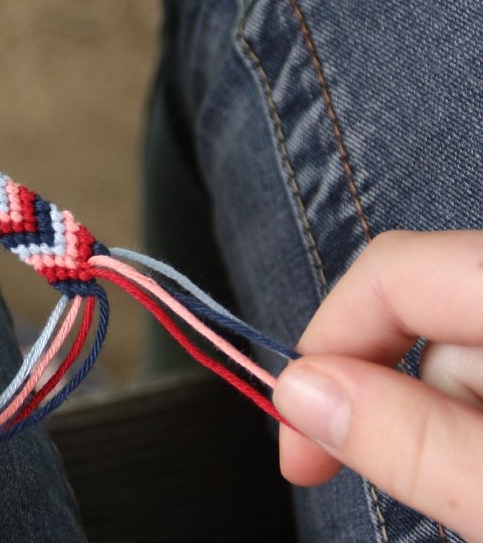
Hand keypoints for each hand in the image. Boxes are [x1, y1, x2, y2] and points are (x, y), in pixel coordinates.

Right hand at [273, 230, 482, 538]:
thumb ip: (415, 442)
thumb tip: (298, 393)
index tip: (299, 439)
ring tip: (481, 492)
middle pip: (426, 313)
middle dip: (401, 402)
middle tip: (410, 489)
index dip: (327, 346)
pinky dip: (480, 416)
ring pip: (467, 348)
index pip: (393, 271)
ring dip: (451, 420)